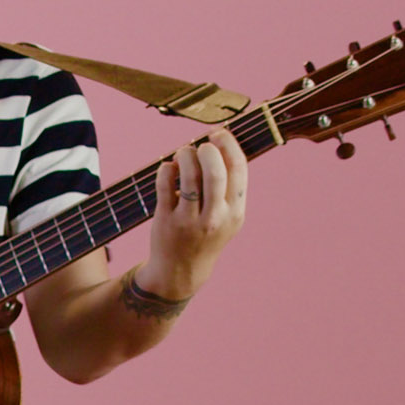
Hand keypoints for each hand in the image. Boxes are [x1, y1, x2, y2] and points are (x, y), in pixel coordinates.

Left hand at [142, 127, 246, 297]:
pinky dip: (166, 169)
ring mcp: (189, 220)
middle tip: (201, 145)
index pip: (239, 169)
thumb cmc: (207, 235)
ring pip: (189, 176)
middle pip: (215, 172)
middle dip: (208, 149)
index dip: (229, 145)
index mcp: (235, 212)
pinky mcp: (166, 220)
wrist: (181, 270)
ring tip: (183, 153)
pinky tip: (168, 167)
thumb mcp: (229, 217)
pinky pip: (165, 186)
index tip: (220, 133)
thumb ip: (231, 189)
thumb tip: (224, 145)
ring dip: (185, 155)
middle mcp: (214, 217)